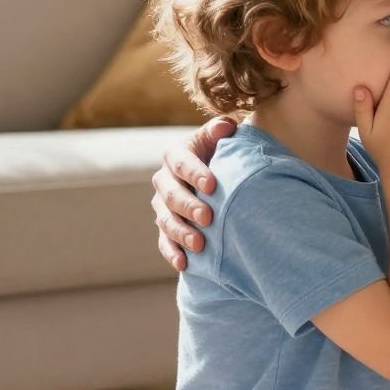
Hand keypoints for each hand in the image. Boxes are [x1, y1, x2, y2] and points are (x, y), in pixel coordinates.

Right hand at [152, 117, 236, 270]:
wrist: (218, 177)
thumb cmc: (223, 155)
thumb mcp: (222, 139)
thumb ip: (222, 131)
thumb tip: (226, 126)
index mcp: (177, 154)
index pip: (182, 162)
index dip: (195, 173)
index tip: (212, 185)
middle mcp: (165, 180)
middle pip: (171, 194)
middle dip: (188, 206)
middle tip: (207, 217)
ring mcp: (163, 206)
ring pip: (165, 220)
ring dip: (180, 232)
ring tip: (199, 244)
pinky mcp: (166, 227)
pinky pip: (164, 242)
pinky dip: (172, 253)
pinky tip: (184, 264)